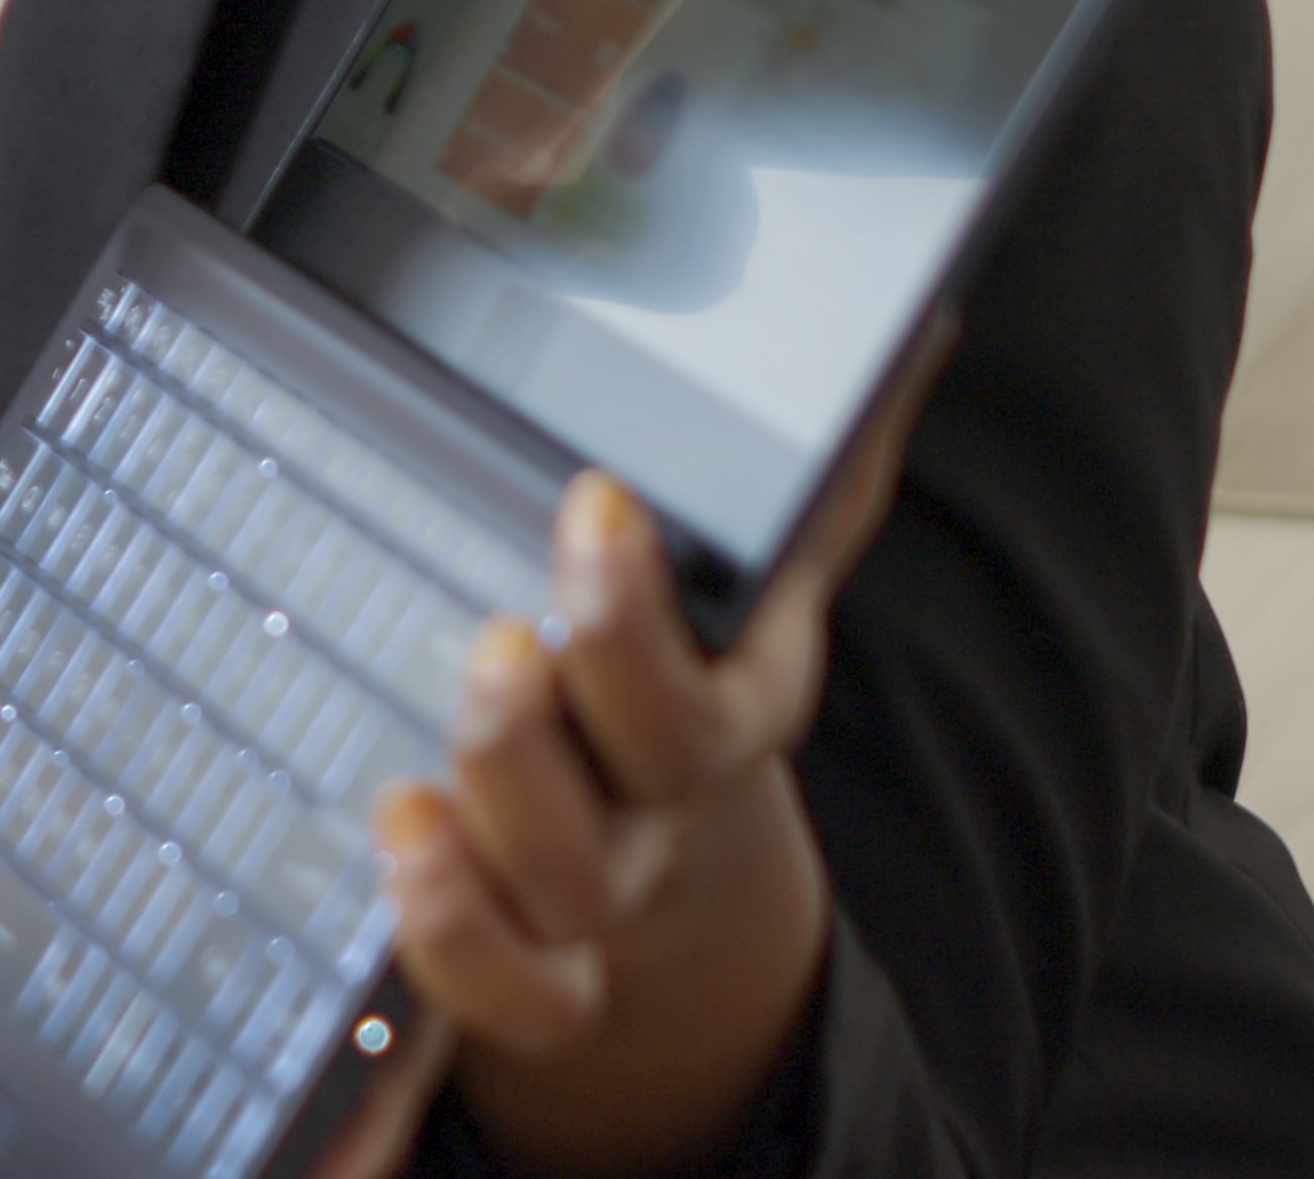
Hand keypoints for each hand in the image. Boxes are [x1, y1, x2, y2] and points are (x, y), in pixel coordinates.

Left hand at [312, 347, 942, 1178]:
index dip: (647, 602)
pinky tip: (396, 834)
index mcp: (737, 707)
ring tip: (434, 745)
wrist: (693, 915)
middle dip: (590, 678)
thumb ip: (822, 470)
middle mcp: (670, 804)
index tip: (594, 494)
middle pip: (654, 760)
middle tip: (508, 624)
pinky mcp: (535, 974)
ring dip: (505, 798)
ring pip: (566, 872)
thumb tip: (917, 324)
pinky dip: (450, 932)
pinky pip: (502, 987)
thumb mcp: (765, 594)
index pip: (719, 665)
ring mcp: (601, 893)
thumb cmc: (697, 700)